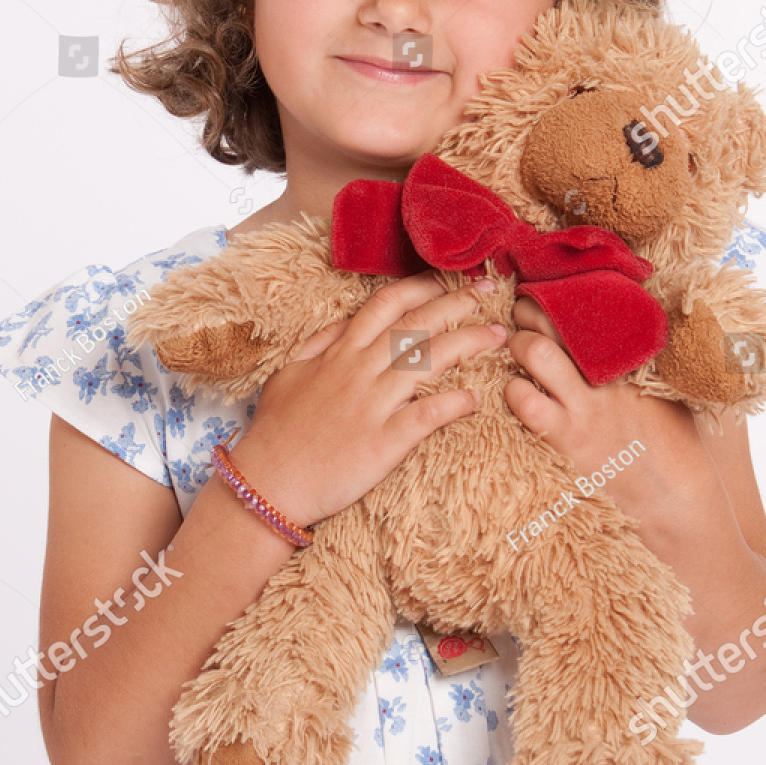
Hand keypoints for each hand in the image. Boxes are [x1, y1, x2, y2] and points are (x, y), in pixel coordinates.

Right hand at [230, 273, 507, 528]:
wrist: (266, 484)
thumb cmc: (275, 432)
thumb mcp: (289, 375)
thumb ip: (319, 345)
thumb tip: (344, 325)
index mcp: (339, 353)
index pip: (385, 305)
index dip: (420, 288)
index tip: (447, 281)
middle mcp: (360, 371)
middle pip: (417, 324)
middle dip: (457, 303)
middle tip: (488, 292)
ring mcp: (373, 404)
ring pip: (430, 361)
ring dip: (469, 342)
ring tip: (499, 335)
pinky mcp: (384, 441)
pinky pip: (429, 415)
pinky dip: (456, 403)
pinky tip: (476, 397)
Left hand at [504, 296, 719, 532]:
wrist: (678, 502)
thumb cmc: (677, 448)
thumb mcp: (671, 394)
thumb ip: (649, 364)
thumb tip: (642, 341)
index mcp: (632, 360)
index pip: (590, 310)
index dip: (560, 295)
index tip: (545, 293)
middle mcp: (606, 376)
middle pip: (557, 320)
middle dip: (528, 311)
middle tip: (518, 314)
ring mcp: (584, 407)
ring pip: (536, 353)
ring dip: (516, 345)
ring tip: (512, 350)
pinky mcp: (567, 439)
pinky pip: (526, 404)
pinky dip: (512, 391)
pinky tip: (515, 392)